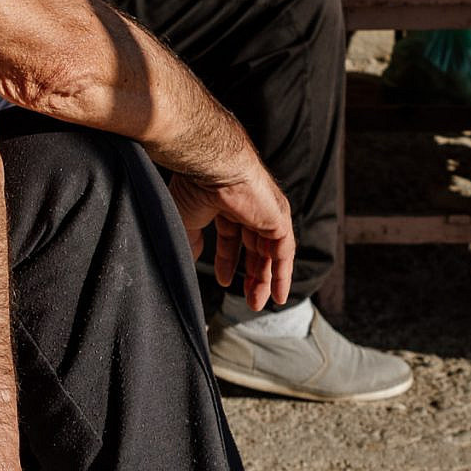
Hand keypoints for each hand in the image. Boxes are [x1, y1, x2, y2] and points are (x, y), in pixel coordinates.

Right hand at [168, 157, 296, 310]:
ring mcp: (266, 211)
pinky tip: (279, 295)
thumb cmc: (194, 186)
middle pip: (254, 246)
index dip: (228, 260)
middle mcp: (248, 205)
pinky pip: (284, 252)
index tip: (225, 280)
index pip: (231, 235)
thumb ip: (191, 241)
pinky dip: (283, 274)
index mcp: (225, 201)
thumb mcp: (185, 220)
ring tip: (258, 303)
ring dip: (265, 279)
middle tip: (248, 299)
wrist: (211, 166)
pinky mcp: (278, 219)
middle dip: (251, 273)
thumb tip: (193, 259)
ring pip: (270, 251)